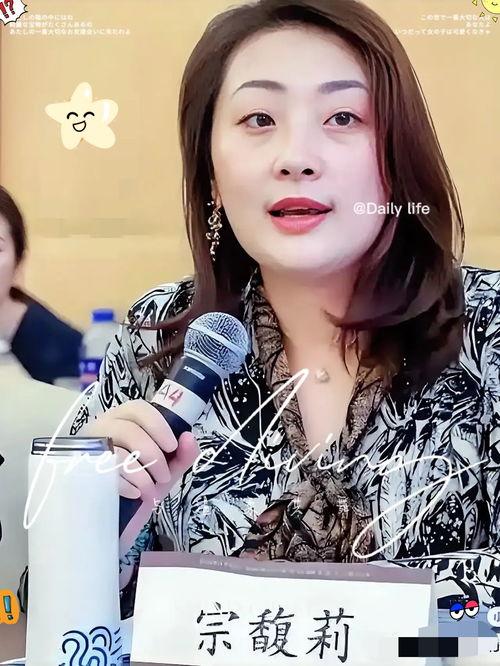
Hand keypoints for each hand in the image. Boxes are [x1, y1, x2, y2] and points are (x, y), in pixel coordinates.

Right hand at [81, 399, 199, 498]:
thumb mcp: (167, 471)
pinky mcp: (80, 473)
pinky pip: (105, 473)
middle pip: (129, 429)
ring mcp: (88, 451)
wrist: (117, 524)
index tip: (172, 446)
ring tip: (149, 491)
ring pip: (118, 452)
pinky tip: (134, 495)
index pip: (138, 409)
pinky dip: (126, 485)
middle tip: (163, 477)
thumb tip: (189, 437)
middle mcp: (102, 429)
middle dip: (153, 455)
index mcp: (123, 422)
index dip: (158, 425)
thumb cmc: (141, 488)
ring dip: (142, 474)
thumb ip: (182, 455)